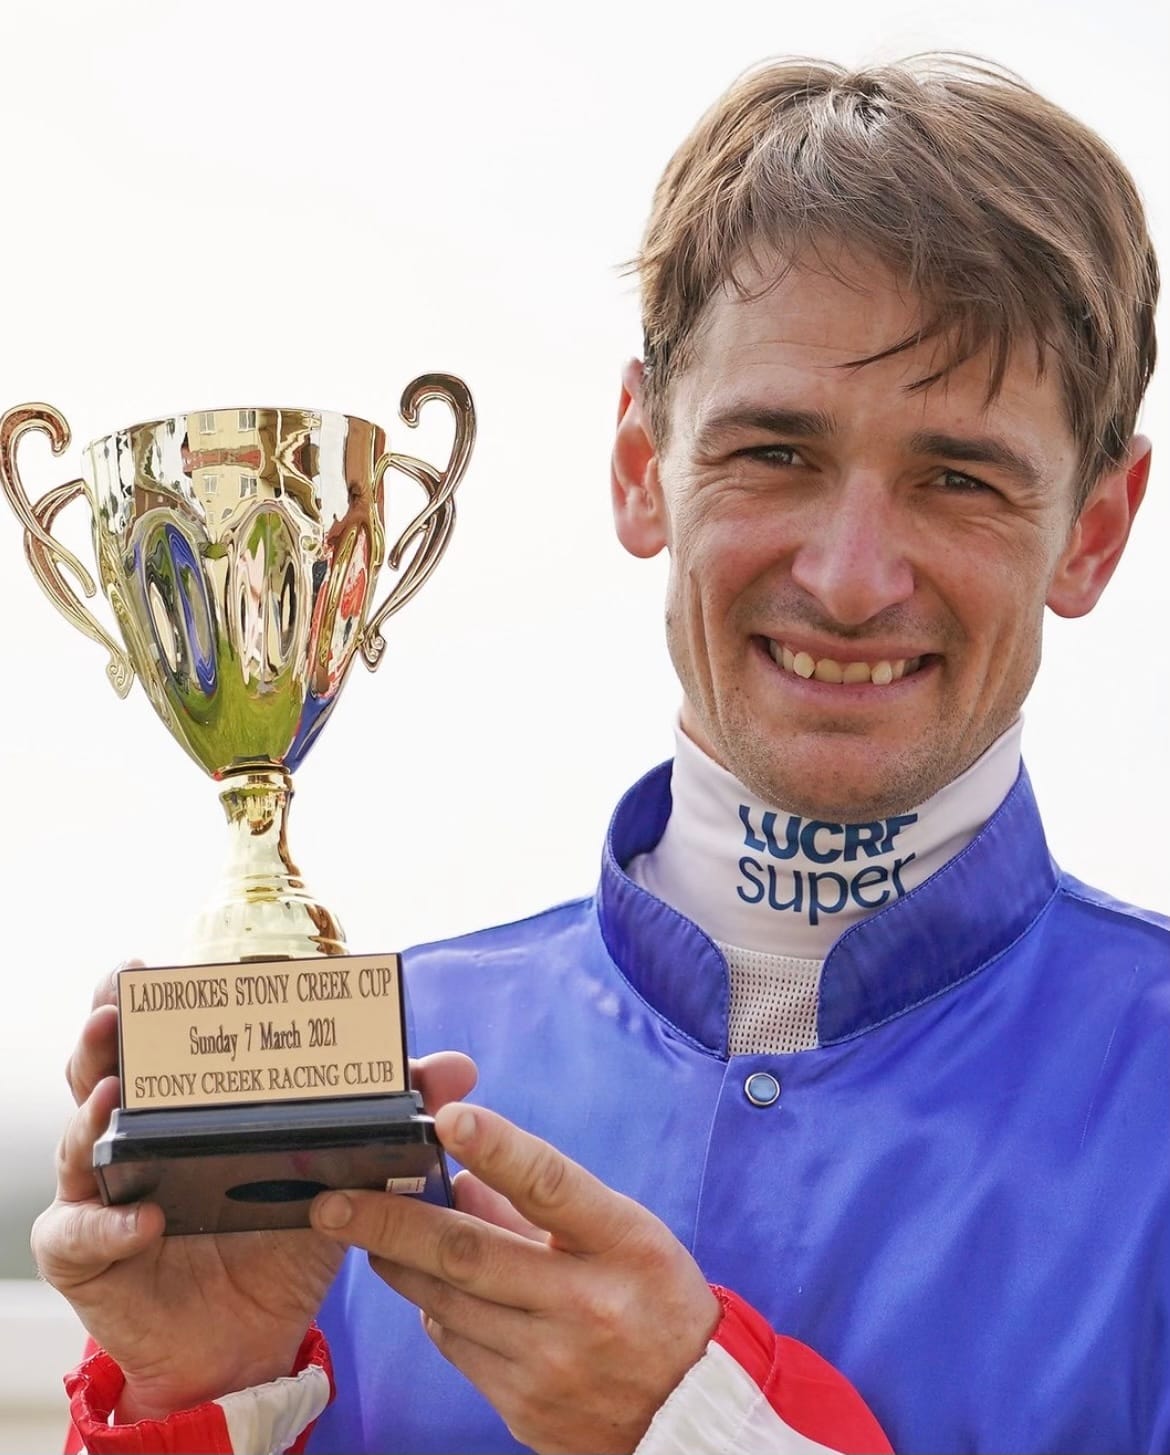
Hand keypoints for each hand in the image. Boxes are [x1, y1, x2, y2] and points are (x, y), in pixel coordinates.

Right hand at [32, 965, 477, 1421]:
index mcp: (192, 1100)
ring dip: (91, 1109)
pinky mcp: (88, 1254)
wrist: (249, 1338)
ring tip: (114, 1091)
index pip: (166, 1033)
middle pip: (106, 1065)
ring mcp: (104, 1189)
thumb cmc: (286, 1236)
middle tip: (118, 998)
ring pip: (79, 1137)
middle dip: (108, 1026)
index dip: (155, 995)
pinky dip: (106, 1224)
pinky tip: (142, 1219)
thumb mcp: (344, 1170)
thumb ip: (396, 1112)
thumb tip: (458, 1067)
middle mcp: (138, 1131)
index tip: (160, 964)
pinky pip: (81, 1235)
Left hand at [310, 1103, 719, 1454]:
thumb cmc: (655, 1301)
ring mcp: (552, 1362)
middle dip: (390, 1223)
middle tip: (334, 1202)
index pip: (552, 1187)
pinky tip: (430, 1288)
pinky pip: (456, 1346)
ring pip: (447, 1302)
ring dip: (399, 1263)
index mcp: (623, 1245)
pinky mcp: (525, 1405)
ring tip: (365, 1233)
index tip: (450, 1118)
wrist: (689, 1412)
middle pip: (470, 1254)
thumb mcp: (624, 1234)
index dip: (500, 1149)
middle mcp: (587, 1304)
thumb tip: (460, 1175)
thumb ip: (541, 1203)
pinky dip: (433, 1309)